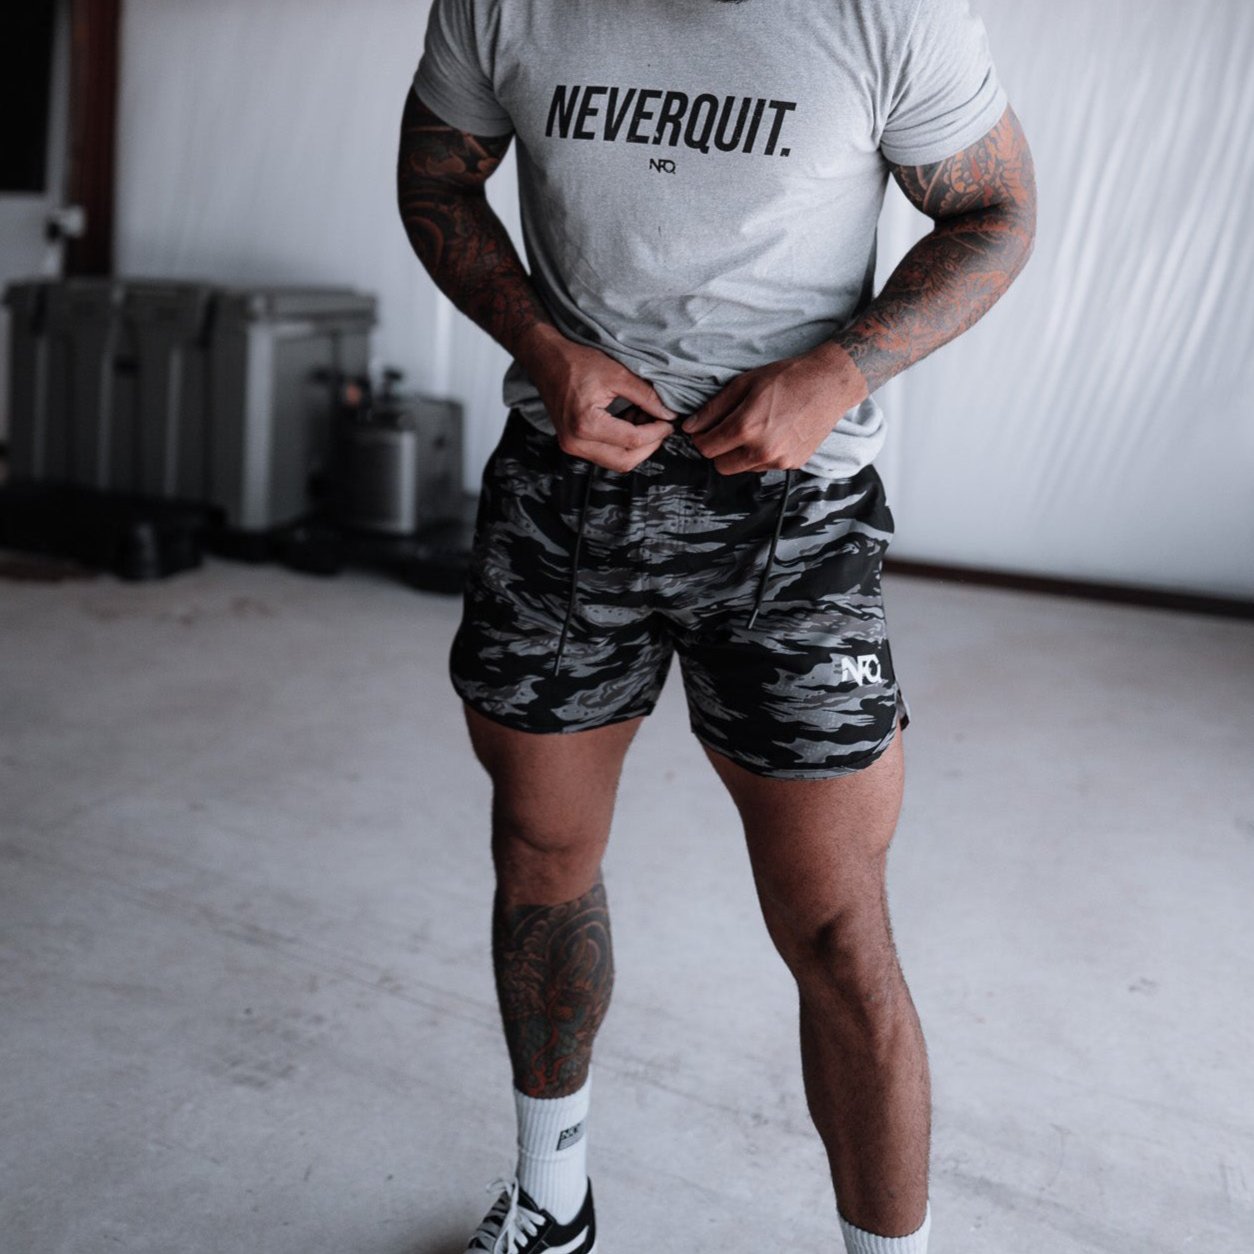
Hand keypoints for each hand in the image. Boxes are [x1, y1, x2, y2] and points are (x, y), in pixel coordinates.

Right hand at [517, 324, 677, 471]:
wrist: (546, 360)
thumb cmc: (577, 362)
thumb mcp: (617, 374)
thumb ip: (646, 396)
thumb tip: (668, 414)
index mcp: (586, 424)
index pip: (632, 440)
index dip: (657, 433)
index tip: (669, 422)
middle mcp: (576, 442)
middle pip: (625, 461)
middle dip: (648, 445)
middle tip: (661, 425)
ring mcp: (572, 446)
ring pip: (615, 461)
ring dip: (635, 446)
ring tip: (644, 419)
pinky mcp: (572, 444)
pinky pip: (604, 454)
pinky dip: (622, 444)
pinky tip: (630, 422)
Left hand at [680, 342, 870, 474]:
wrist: (829, 384)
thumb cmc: (786, 378)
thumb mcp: (744, 384)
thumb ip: (713, 409)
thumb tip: (689, 427)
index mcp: (746, 427)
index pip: (706, 448)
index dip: (700, 438)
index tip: (704, 429)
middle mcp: (762, 450)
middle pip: (721, 465)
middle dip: (718, 450)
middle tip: (726, 430)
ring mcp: (779, 461)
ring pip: (742, 468)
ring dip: (739, 454)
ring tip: (754, 428)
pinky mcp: (792, 465)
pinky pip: (764, 467)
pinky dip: (760, 455)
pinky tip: (772, 433)